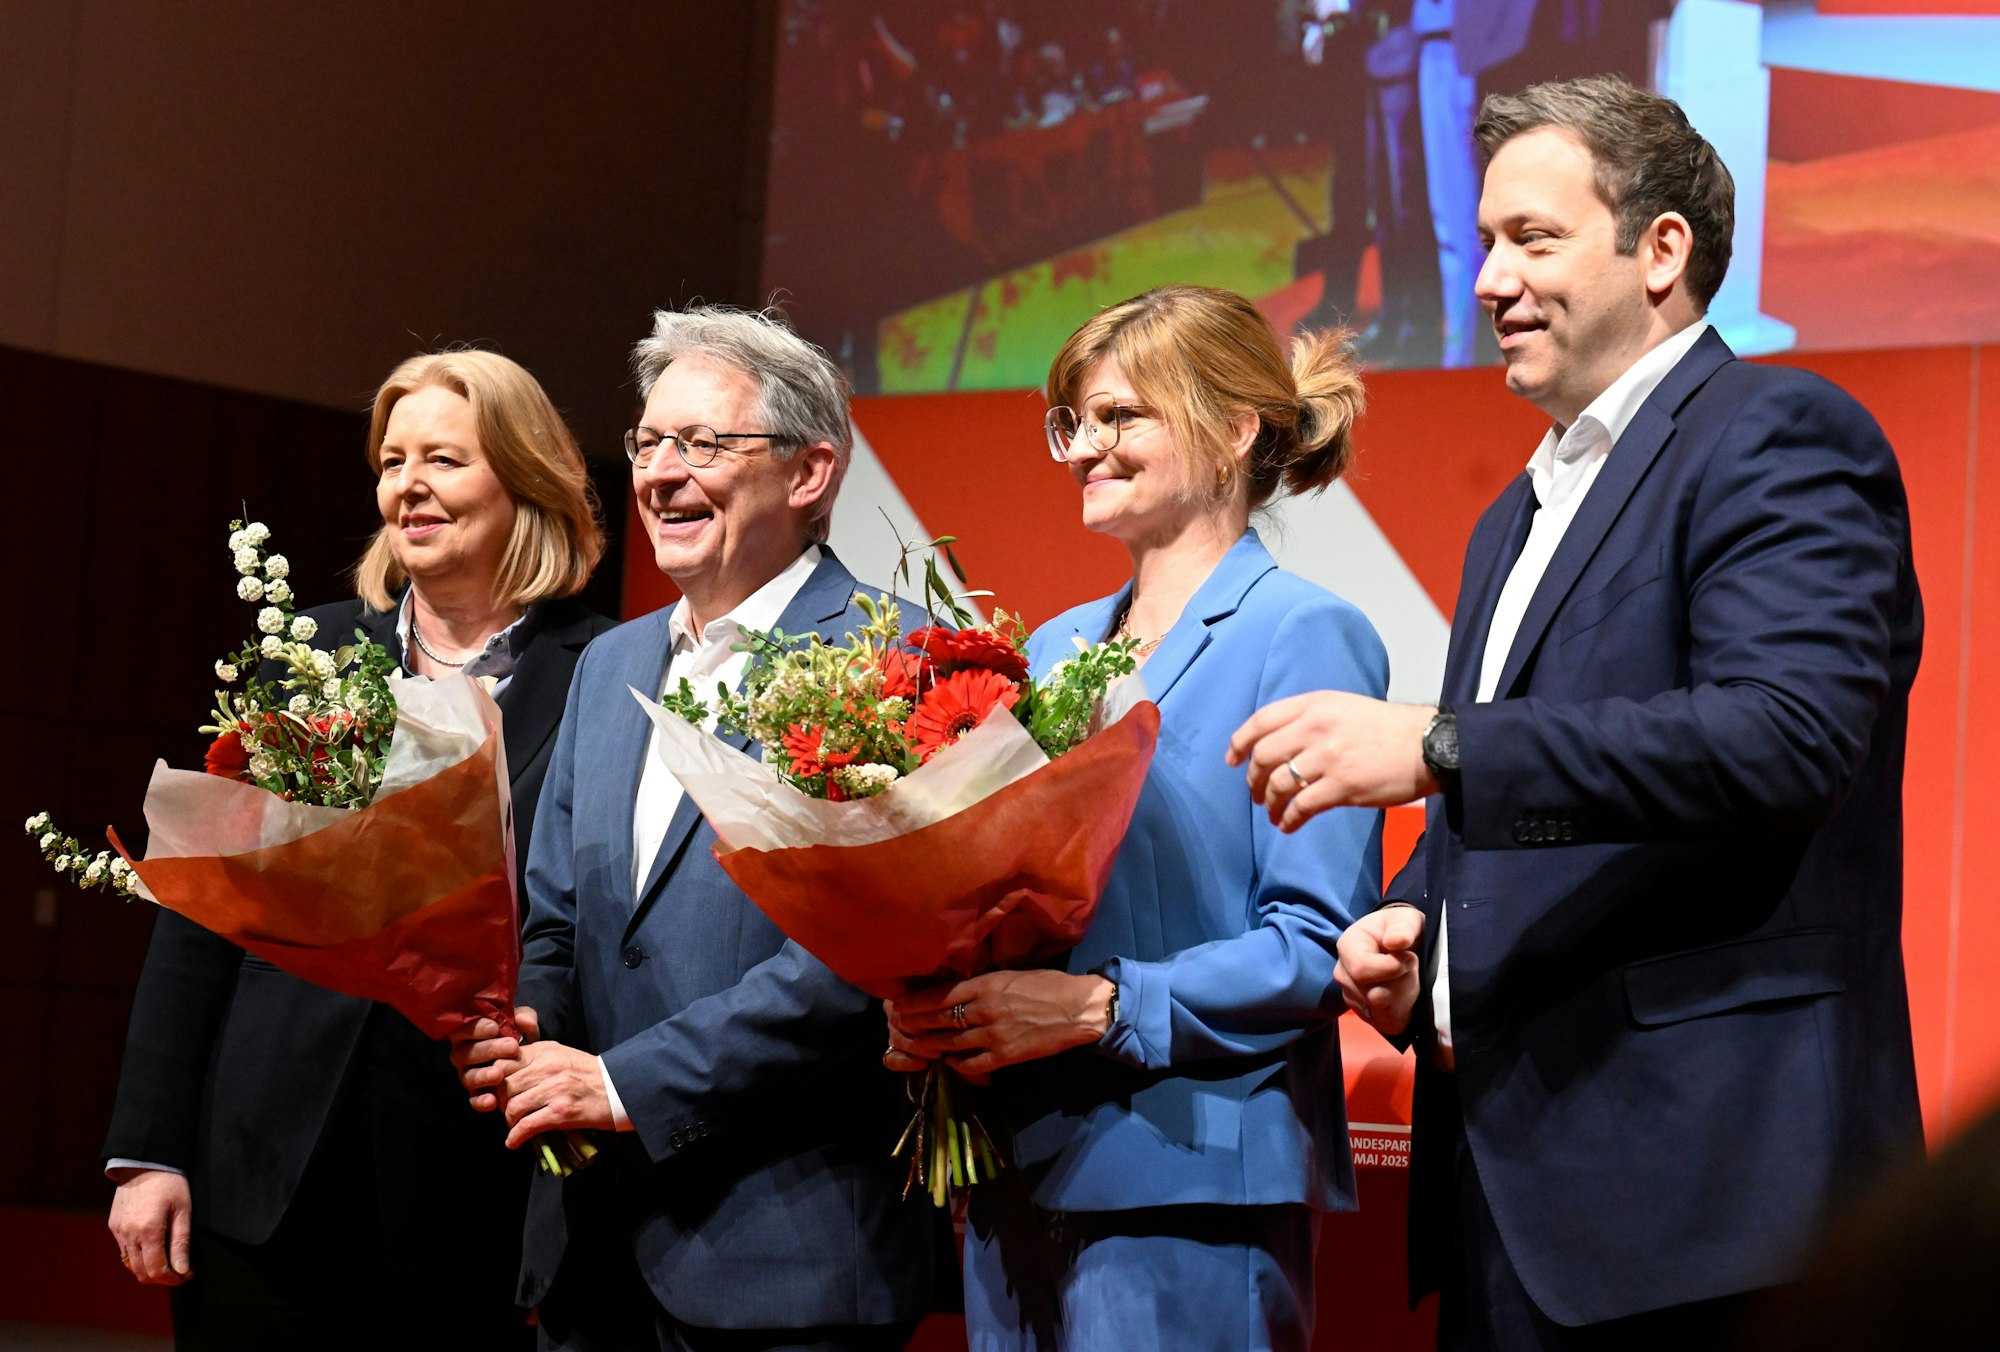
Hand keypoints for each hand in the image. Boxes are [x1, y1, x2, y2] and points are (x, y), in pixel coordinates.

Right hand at [106, 1169, 193, 1284]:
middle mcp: (129, 1235)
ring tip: (168, 1262)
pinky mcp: (114, 1226)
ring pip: (130, 1265)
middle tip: (179, 1272)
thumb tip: (182, 1270)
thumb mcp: (183, 1210)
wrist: (144, 1163)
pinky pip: (124, 1251)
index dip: (173, 1278)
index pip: (157, 1270)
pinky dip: (138, 1258)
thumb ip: (181, 1242)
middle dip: (162, 1278)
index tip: (187, 1274)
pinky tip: (153, 1249)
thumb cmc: (170, 1184)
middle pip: (141, 1273)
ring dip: (149, 1269)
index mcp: (148, 1231)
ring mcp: (118, 1231)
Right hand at [450, 1005, 538, 1110]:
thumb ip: (524, 1017)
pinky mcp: (476, 1093)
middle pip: (466, 1053)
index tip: (495, 1028)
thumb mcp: (522, 1022)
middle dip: (489, 1050)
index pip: (464, 1029)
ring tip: (499, 1074)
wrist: (525, 1057)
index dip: (477, 1029)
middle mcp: (463, 1054)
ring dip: (483, 1076)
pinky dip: (481, 1101)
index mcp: (469, 1033)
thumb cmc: (517, 1034)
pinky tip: (493, 1101)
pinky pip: (473, 1099)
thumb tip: (525, 1023)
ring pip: (468, 1076)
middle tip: (512, 1047)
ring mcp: (468, 1074)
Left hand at [499, 1039, 613, 1146]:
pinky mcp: (562, 1112)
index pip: (504, 1062)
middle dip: (501, 1103)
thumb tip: (504, 1074)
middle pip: (505, 1086)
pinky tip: (514, 1141)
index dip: (496, 1080)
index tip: (500, 1092)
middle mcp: (548, 1067)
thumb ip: (534, 1060)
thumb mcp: (562, 1056)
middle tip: (509, 1111)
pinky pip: (527, 1126)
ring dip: (509, 1121)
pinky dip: (516, 1137)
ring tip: (516, 1125)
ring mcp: (555, 1089)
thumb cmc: (589, 1075)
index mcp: (546, 1051)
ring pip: (512, 1107)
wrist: (620, 1089)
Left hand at [886, 971, 1113, 1083]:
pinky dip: (956, 1064)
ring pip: (950, 1043)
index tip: (899, 1005)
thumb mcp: (1011, 974)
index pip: (940, 995)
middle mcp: (984, 1009)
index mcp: (986, 985)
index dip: (916, 1002)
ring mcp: (993, 1035)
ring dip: (930, 1045)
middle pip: (939, 1019)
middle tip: (899, 1027)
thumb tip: (959, 988)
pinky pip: (971, 1064)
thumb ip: (984, 983)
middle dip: (915, 1024)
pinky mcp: (1004, 1056)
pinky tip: (948, 1063)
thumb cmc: (1048, 986)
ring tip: (915, 1046)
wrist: (1079, 1009)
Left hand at [1227, 692, 1438, 828]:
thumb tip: (1277, 742)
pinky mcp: (1342, 786)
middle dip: (1253, 779)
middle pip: (1264, 755)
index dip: (1239, 742)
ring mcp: (1328, 757)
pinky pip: (1301, 807)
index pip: (1261, 720)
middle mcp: (1316, 727)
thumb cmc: (1387, 729)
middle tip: (1255, 793)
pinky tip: (1288, 825)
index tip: (1232, 760)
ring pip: (1279, 784)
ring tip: (1272, 813)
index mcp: (1315, 704)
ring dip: (1269, 803)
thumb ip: (1310, 719)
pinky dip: (1288, 819)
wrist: (1427, 745)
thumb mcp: (1343, 707)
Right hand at [1335, 906, 1424, 1036]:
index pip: (1362, 969)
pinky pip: (1384, 1021)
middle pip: (1371, 994)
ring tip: (1407, 978)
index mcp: (1348, 945)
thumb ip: (1404, 928)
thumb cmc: (1400, 929)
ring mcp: (1350, 994)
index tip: (1410, 957)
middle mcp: (1343, 973)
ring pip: (1379, 1010)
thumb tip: (1396, 942)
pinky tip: (1403, 992)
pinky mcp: (1362, 1011)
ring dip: (1402, 996)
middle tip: (1411, 968)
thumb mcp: (1407, 919)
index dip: (1392, 968)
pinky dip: (1400, 1010)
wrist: (1399, 945)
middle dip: (1400, 983)